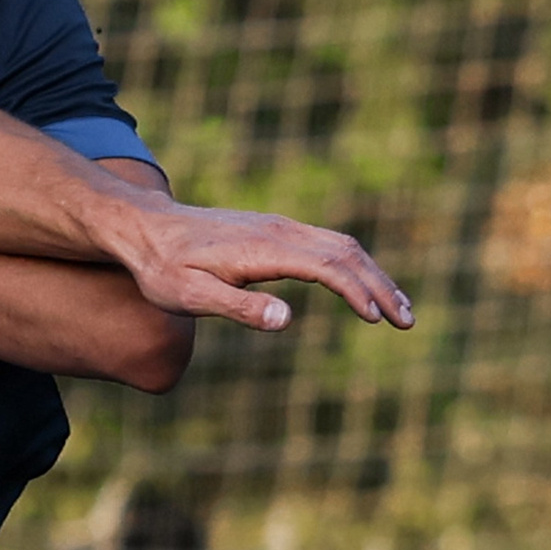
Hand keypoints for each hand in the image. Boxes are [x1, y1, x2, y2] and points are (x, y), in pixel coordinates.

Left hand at [121, 197, 413, 331]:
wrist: (142, 228)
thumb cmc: (161, 268)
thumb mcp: (188, 295)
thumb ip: (237, 307)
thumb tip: (286, 319)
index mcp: (263, 248)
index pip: (327, 267)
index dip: (357, 292)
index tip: (378, 320)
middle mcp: (279, 230)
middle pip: (347, 253)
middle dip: (381, 286)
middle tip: (409, 323)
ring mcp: (279, 226)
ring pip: (342, 246)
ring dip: (374, 276)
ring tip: (399, 311)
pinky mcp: (275, 230)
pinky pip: (327, 245)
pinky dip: (355, 266)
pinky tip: (363, 289)